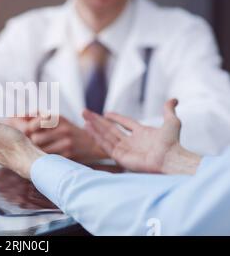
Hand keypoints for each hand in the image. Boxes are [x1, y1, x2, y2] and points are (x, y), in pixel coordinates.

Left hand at [24, 115, 106, 161]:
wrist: (93, 144)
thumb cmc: (68, 130)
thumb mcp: (57, 119)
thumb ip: (37, 116)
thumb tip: (16, 115)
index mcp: (58, 118)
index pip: (32, 124)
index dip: (26, 130)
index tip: (27, 133)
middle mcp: (62, 128)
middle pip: (35, 138)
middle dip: (30, 142)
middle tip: (31, 144)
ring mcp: (66, 142)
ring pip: (40, 149)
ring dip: (36, 151)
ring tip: (38, 150)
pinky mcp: (69, 155)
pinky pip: (49, 157)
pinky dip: (44, 157)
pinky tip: (46, 156)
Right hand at [83, 99, 200, 174]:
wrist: (170, 158)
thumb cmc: (172, 143)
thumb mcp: (171, 122)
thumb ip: (168, 110)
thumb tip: (174, 99)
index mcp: (142, 133)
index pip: (125, 124)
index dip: (116, 118)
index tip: (106, 113)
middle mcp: (132, 142)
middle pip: (111, 129)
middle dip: (98, 121)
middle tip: (85, 112)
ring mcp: (125, 149)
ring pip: (106, 136)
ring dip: (94, 127)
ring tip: (84, 119)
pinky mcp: (120, 157)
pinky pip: (106, 145)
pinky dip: (96, 137)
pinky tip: (89, 128)